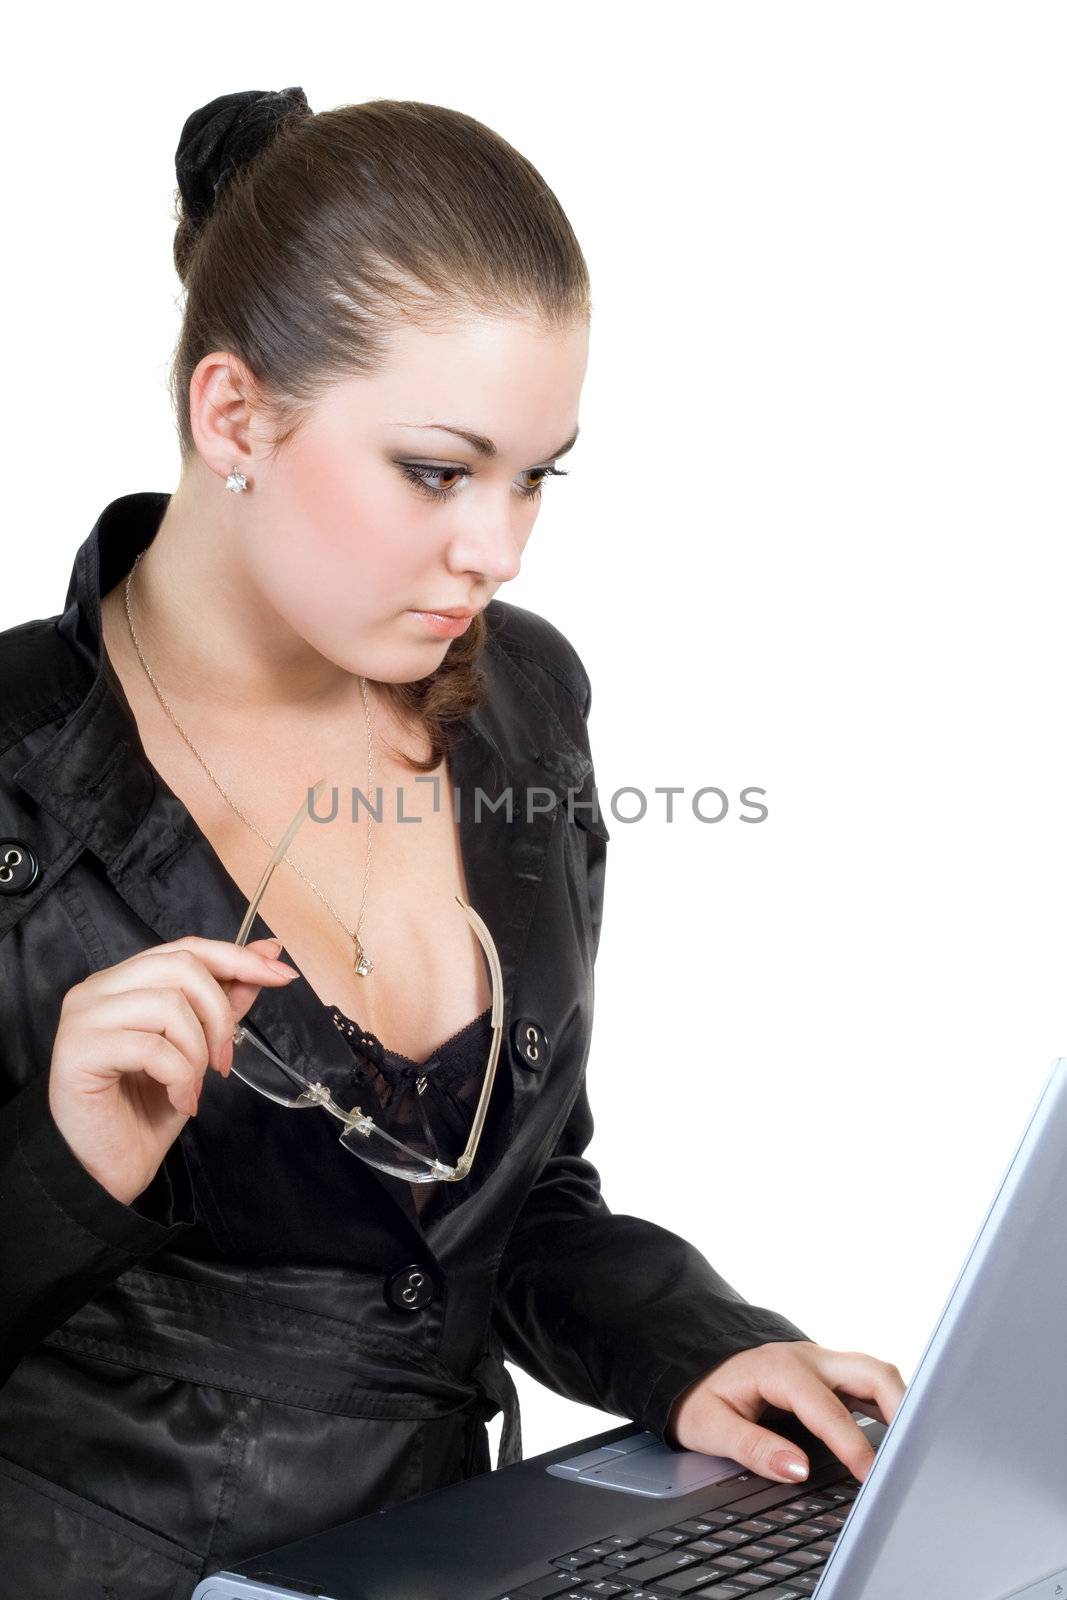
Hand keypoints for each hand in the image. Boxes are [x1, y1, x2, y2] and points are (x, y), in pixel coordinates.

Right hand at [48, 934, 299, 1207]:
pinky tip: (179, 1100)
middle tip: (224, 1061)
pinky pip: (152, 1047)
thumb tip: (268, 952)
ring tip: (195, 1086)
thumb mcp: (199, 1047)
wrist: (112, 1167)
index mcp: (123, 980)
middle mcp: (97, 989)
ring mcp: (83, 1016)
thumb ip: (225, 999)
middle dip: (220, 1014)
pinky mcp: (78, 1050)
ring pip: (169, 1005)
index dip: (237, 957)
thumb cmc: (148, 1106)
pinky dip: (180, 1076)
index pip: (186, 949)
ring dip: (198, 1052)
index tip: (281, 974)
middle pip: (181, 968)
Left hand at [664, 1340, 905, 1484]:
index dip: (853, 1444)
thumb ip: (752, 1448)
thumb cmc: (698, 1396)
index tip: (872, 1476)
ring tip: (915, 1444)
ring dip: (899, 1402)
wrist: (689, 1367)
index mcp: (779, 1368)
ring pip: (875, 1372)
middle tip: (913, 1452)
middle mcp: (807, 1358)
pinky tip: (899, 1432)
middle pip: (870, 1371)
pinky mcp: (826, 1373)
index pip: (828, 1407)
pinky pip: (867, 1382)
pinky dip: (889, 1403)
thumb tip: (796, 1468)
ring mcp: (820, 1362)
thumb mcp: (709, 1426)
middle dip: (899, 1407)